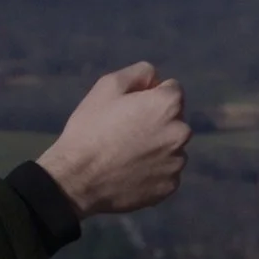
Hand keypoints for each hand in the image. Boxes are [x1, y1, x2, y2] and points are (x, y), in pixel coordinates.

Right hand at [38, 62, 191, 216]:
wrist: (77, 179)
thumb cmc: (90, 129)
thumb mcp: (107, 86)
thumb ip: (139, 73)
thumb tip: (155, 78)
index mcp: (169, 105)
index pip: (171, 90)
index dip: (149, 95)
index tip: (129, 108)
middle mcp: (181, 133)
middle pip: (173, 120)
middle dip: (156, 121)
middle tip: (125, 132)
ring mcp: (177, 163)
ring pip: (170, 147)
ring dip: (156, 147)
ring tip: (125, 155)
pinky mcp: (169, 186)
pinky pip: (165, 172)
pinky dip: (152, 171)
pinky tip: (129, 172)